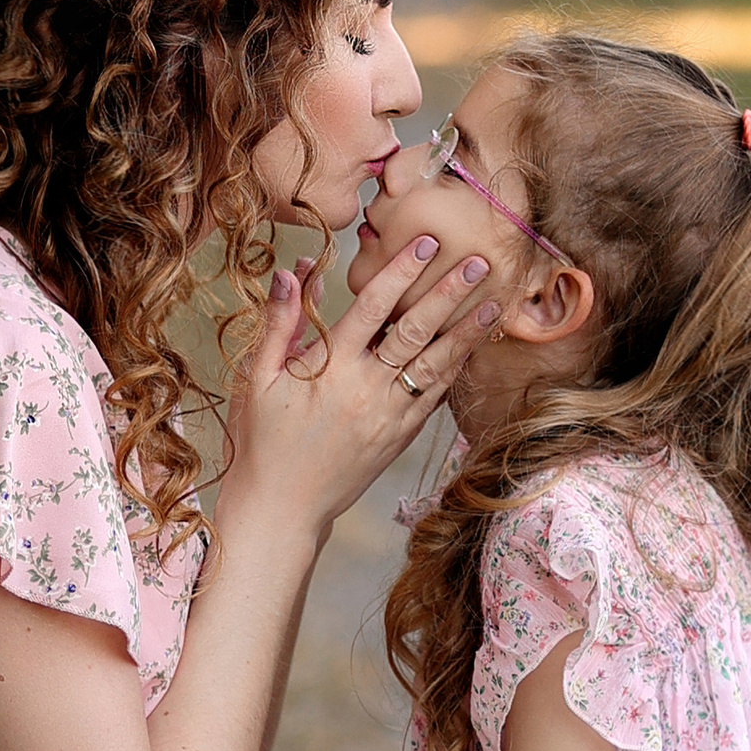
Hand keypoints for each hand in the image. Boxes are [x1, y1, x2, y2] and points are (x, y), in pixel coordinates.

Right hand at [219, 230, 498, 546]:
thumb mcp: (259, 378)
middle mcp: (366, 390)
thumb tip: (295, 270)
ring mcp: (389, 416)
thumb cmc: (264, 440)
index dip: (399, 272)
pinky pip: (434, 396)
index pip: (371, 308)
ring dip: (466, 331)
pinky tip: (471, 346)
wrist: (283, 507)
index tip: (425, 243)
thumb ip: (280, 323)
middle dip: (448, 293)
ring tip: (492, 300)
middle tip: (477, 261)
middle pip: (415, 331)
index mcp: (329, 369)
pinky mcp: (401, 436)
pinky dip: (455, 368)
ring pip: (436, 365)